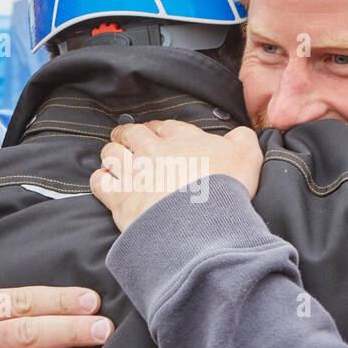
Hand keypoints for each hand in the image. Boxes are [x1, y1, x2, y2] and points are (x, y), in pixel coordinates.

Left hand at [89, 119, 262, 231]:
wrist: (201, 221)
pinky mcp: (120, 198)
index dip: (159, 128)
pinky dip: (101, 180)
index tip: (156, 132)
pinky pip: (100, 182)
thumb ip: (243, 140)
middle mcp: (154, 151)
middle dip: (128, 134)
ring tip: (113, 157)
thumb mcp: (247, 156)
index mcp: (183, 139)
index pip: (165, 126)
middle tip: (126, 137)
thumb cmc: (225, 188)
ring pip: (112, 154)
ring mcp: (134, 173)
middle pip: (133, 134)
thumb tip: (241, 135)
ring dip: (112, 154)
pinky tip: (105, 181)